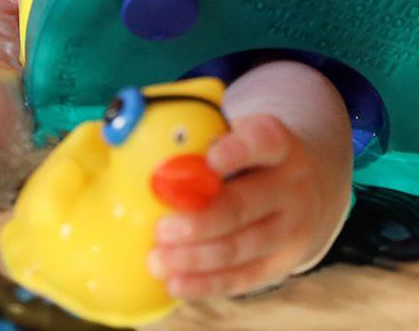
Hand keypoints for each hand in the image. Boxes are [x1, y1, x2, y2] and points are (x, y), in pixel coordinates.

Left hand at [147, 113, 346, 301]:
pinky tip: (177, 283)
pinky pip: (243, 278)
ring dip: (195, 257)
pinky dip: (207, 283)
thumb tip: (115, 135)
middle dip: (199, 220)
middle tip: (161, 228)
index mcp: (277, 144)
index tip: (209, 159)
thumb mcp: (236, 136)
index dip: (237, 151)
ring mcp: (291, 227)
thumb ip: (194, 138)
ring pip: (241, 247)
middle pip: (244, 205)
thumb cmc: (249, 160)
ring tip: (158, 259)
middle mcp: (291, 184)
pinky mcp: (283, 262)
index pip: (262, 142)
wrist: (304, 191)